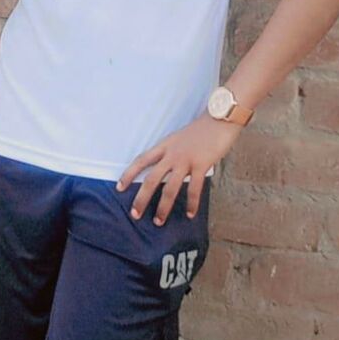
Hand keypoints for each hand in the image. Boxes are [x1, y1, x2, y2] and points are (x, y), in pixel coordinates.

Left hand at [116, 111, 243, 226]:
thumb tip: (169, 168)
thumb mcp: (180, 138)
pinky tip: (189, 214)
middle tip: (135, 214)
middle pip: (151, 179)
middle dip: (141, 198)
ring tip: (158, 221)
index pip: (141, 160)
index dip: (129, 174)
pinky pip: (194, 189)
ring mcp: (186, 160)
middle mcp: (172, 154)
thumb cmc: (202, 128)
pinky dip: (191, 203)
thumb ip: (173, 152)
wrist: (219, 118)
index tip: (119, 187)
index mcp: (165, 145)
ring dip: (163, 207)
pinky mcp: (201, 165)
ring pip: (169, 188)